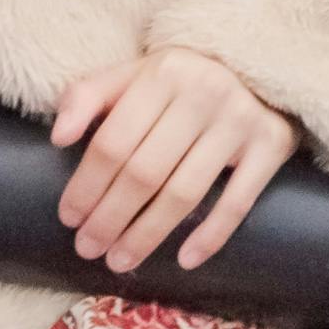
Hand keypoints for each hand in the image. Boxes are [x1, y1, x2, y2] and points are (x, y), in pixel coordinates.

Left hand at [49, 49, 301, 274]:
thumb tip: (58, 137)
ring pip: (185, 192)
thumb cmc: (178, 83)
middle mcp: (204, 93)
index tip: (69, 218)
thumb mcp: (131, 76)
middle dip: (110, 218)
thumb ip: (87, 96)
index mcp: (163, 74)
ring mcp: (240, 119)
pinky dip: (211, 235)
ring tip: (121, 260)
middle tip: (88, 248)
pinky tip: (186, 259)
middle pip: (145, 172)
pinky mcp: (271, 144)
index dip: (86, 185)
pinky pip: (238, 201)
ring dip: (148, 235)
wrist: (252, 68)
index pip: (113, 141)